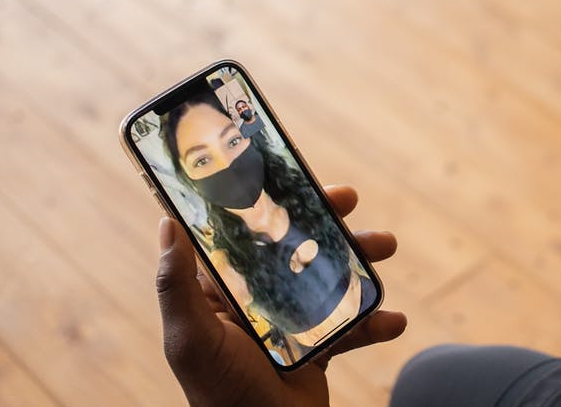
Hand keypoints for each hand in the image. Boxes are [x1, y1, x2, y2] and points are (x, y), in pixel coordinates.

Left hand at [157, 185, 406, 406]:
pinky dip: (374, 323)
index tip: (291, 176)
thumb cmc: (219, 394)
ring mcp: (288, 324)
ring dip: (359, 261)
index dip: (267, 202)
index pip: (242, 233)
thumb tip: (167, 222)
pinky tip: (393, 320)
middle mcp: (254, 301)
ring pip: (327, 279)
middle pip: (292, 247)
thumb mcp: (190, 338)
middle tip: (349, 200)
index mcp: (220, 292)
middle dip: (324, 221)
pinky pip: (350, 328)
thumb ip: (176, 284)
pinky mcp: (316, 349)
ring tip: (386, 247)